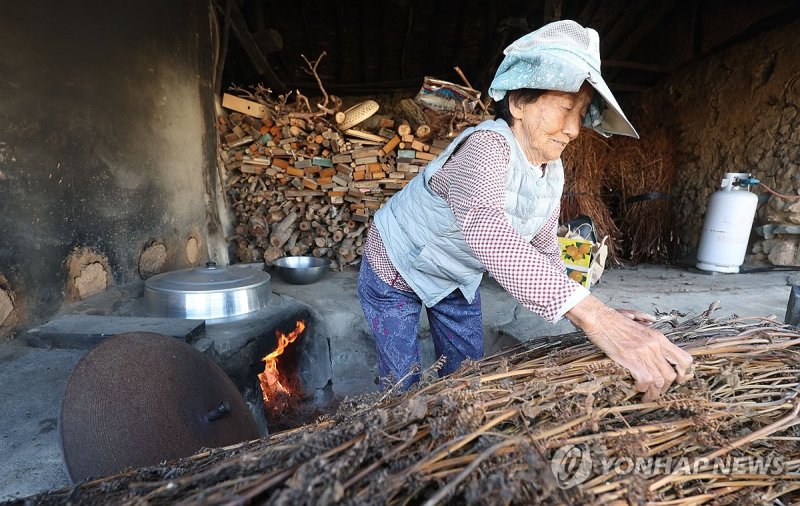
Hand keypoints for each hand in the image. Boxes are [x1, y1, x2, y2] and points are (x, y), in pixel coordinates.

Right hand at [566, 296, 693, 401]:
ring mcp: (643, 352)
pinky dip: (642, 388)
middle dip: (664, 389)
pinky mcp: (631, 358)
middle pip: (671, 375)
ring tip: (645, 397)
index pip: (684, 359)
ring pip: (659, 381)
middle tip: (656, 392)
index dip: (684, 374)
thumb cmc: (612, 320)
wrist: (598, 318)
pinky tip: (636, 388)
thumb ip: (645, 321)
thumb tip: (650, 319)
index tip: (677, 380)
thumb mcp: (636, 320)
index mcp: (658, 337)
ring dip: (653, 393)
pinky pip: (645, 380)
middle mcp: (655, 345)